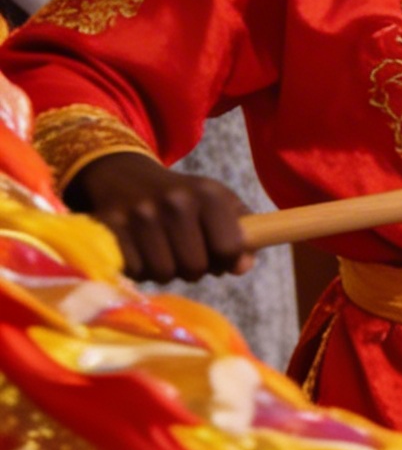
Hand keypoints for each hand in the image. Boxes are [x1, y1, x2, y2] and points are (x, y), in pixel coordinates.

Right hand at [70, 151, 250, 284]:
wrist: (125, 176)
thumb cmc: (181, 197)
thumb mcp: (218, 202)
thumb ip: (242, 234)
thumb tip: (243, 266)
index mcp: (209, 195)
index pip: (229, 248)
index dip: (227, 260)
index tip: (219, 256)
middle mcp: (176, 202)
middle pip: (195, 267)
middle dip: (193, 269)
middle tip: (185, 254)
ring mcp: (141, 214)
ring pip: (163, 273)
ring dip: (165, 272)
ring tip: (162, 253)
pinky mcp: (110, 226)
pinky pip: (134, 271)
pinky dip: (138, 270)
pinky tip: (140, 253)